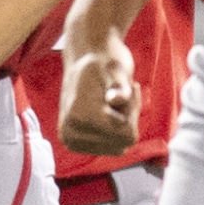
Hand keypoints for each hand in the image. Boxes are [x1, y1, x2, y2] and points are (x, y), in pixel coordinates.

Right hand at [58, 29, 139, 155]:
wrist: (84, 57)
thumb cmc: (104, 61)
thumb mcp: (117, 70)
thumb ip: (120, 87)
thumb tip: (116, 99)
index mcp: (78, 117)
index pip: (127, 135)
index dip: (133, 110)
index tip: (127, 88)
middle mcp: (70, 134)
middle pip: (123, 142)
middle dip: (128, 117)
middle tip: (120, 92)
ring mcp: (71, 142)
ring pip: (119, 146)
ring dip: (123, 123)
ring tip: (113, 99)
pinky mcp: (76, 144)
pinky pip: (112, 147)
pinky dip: (116, 129)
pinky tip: (108, 110)